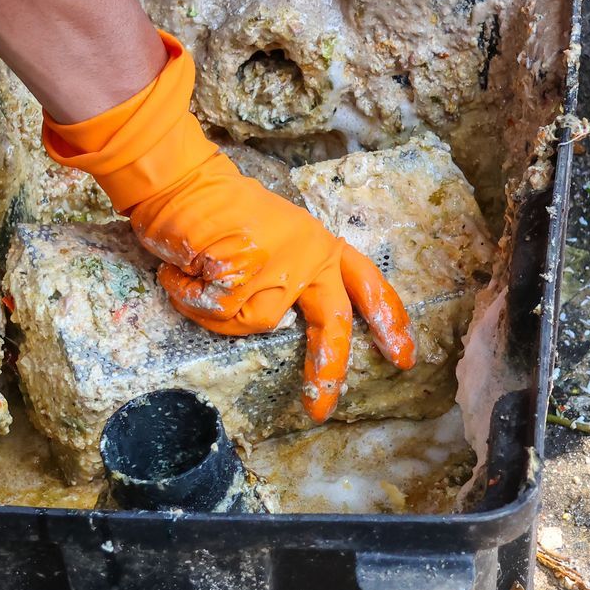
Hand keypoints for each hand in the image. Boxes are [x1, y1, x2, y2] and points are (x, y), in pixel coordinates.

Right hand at [43, 33, 415, 419]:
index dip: (388, 321)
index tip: (404, 355)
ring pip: (251, 323)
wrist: (185, 182)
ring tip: (200, 270)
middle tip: (320, 407)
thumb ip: (292, 275)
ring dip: (216, 308)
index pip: (366, 284)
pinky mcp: (243, 277)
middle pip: (333, 323)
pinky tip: (186, 268)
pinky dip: (191, 297)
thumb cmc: (221, 211)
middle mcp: (310, 257)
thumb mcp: (276, 239)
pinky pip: (215, 313)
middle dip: (327, 369)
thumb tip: (278, 318)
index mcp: (321, 246)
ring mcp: (278, 268)